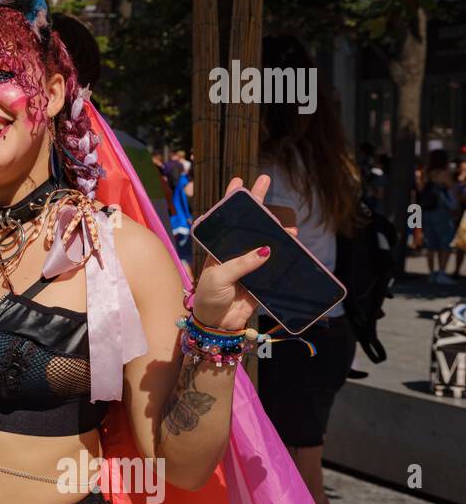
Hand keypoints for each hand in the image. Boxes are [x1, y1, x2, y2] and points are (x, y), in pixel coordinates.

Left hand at [190, 174, 285, 330]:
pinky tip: (294, 246)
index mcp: (219, 248)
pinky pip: (277, 265)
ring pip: (268, 242)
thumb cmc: (209, 296)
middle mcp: (235, 252)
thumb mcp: (219, 277)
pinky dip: (287, 256)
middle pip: (250, 225)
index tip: (240, 181)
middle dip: (259, 203)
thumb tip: (266, 250)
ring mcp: (250, 264)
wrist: (216, 323)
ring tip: (289, 228)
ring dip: (278, 232)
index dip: (233, 200)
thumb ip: (241, 264)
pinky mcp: (262, 279)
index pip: (226, 220)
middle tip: (265, 180)